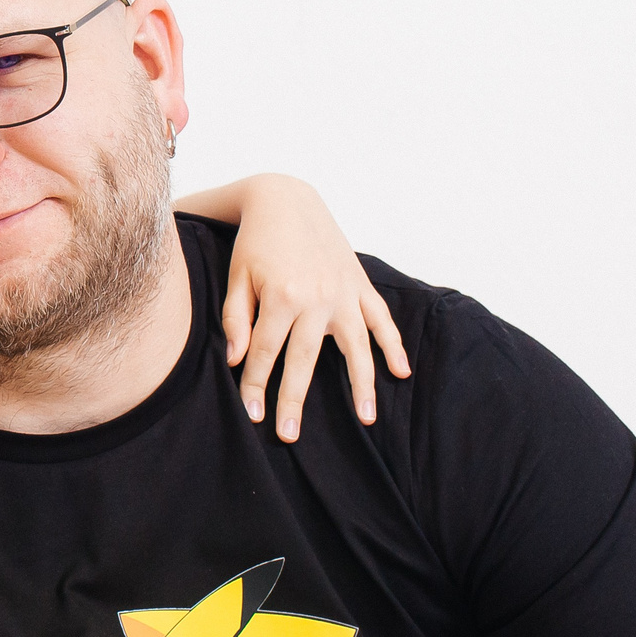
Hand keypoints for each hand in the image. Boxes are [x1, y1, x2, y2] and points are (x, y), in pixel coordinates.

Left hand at [218, 176, 411, 441]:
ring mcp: (343, 293)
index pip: (264, 352)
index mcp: (281, 296)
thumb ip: (236, 319)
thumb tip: (236, 360)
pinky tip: (401, 372)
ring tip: (367, 419)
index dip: (256, 385)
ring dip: (362, 384)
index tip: (253, 415)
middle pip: (304, 360)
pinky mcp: (360, 286)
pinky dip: (393, 345)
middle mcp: (317, 298)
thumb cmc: (254, 243)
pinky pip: (381, 320)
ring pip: (355, 347)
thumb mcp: (237, 277)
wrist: (286, 201)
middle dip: (294, 399)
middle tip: (289, 435)